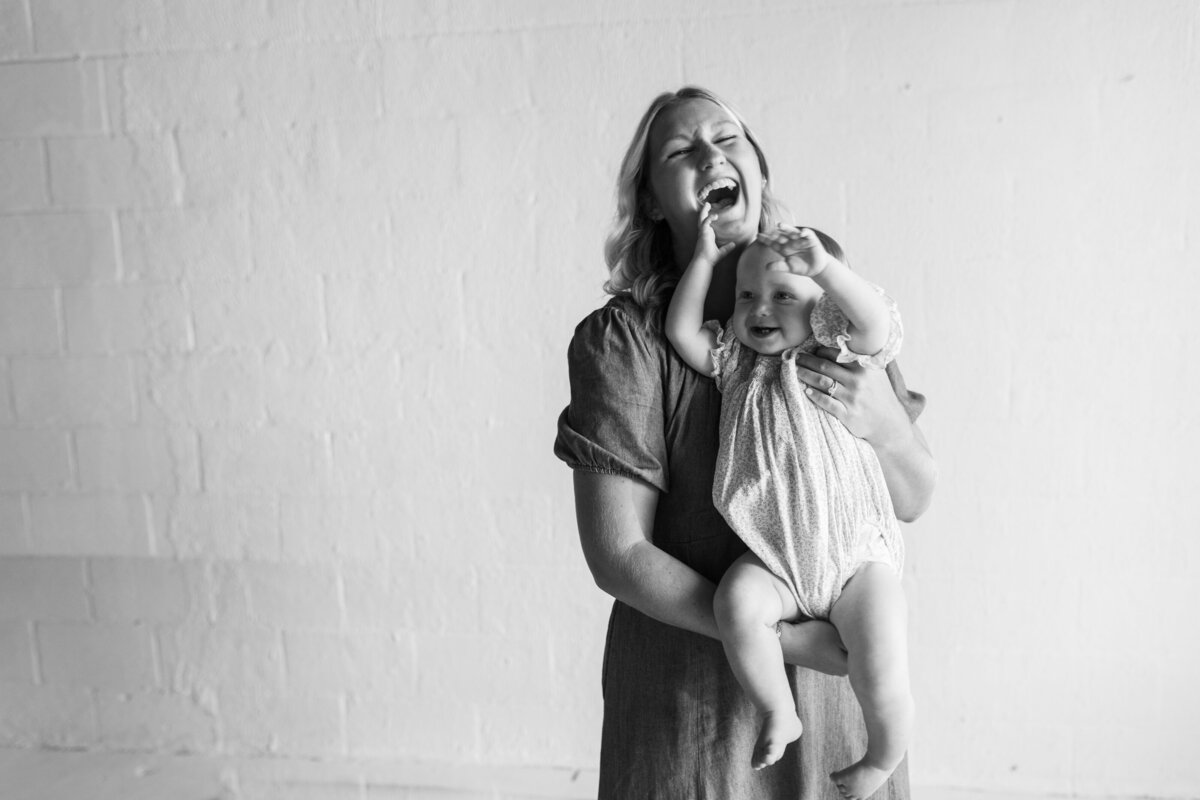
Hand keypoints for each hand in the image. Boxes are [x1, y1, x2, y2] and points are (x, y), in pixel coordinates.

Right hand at [690, 203, 735, 266]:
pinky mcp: (703, 234)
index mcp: (708, 236)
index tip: (714, 214)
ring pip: (701, 219)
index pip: (707, 224)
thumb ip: (727, 248)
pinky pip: (705, 223)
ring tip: (707, 204)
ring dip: (704, 211)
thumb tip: (733, 244)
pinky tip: (714, 215)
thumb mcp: (722, 252)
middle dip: (704, 212)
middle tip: (707, 204)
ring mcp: (702, 233)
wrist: (704, 261)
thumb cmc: (711, 258)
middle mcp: (704, 233)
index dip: (709, 218)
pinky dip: (709, 218)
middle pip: (702, 219)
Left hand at [756, 226, 835, 277]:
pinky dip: (804, 233)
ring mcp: (800, 239)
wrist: (816, 268)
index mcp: (783, 248)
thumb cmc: (801, 267)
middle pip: (781, 235)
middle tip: (768, 229)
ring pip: (792, 232)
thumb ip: (779, 266)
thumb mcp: (789, 267)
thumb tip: (766, 267)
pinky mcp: (810, 239)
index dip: (766, 239)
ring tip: (780, 225)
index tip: (757, 236)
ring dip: (786, 228)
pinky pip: (807, 234)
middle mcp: (790, 241)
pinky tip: (801, 233)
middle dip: (774, 232)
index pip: (773, 242)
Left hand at [792, 347, 911, 446]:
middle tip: (795, 358)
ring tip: (796, 371)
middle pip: (825, 367)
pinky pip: (827, 403)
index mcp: (863, 367)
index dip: (819, 352)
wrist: (889, 423)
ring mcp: (852, 398)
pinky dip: (815, 395)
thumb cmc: (880, 395)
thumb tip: (839, 346)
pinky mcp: (848, 414)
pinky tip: (806, 390)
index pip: (835, 355)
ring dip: (806, 375)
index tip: (809, 350)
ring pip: (823, 383)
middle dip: (807, 361)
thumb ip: (860, 361)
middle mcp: (857, 381)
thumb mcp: (875, 373)